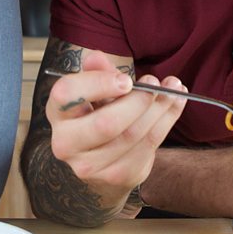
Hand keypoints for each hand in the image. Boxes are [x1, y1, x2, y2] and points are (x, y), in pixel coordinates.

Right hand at [45, 52, 185, 204]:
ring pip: (132, 135)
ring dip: (159, 109)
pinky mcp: (117, 176)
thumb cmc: (95, 115)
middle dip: (138, 101)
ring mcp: (90, 166)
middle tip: (156, 84)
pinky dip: (166, 122)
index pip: (68, 94)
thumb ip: (97, 73)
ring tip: (173, 89)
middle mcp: (66, 144)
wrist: (98, 161)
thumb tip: (96, 57)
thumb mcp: (93, 92)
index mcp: (57, 113)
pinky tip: (175, 104)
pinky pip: (148, 147)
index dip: (99, 84)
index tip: (127, 79)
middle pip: (107, 123)